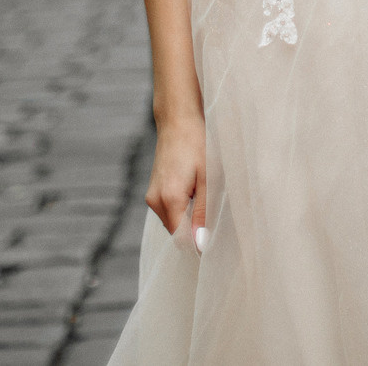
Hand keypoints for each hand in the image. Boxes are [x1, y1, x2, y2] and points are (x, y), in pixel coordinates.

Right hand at [144, 115, 210, 251]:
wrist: (178, 122)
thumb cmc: (198, 146)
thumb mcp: (207, 179)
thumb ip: (203, 212)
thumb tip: (201, 242)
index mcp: (169, 199)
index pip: (181, 239)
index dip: (198, 246)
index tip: (216, 245)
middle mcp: (155, 201)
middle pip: (176, 234)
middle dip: (194, 234)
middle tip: (216, 222)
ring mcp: (151, 196)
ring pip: (172, 223)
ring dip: (188, 221)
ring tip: (205, 201)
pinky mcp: (152, 192)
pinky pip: (168, 212)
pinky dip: (181, 211)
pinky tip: (195, 195)